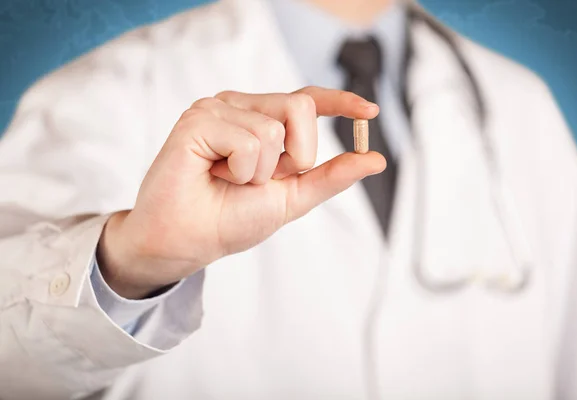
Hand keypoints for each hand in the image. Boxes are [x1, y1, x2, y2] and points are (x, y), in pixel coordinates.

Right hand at [97, 87, 385, 298]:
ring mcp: (218, 108)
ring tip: (228, 180)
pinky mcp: (198, 118)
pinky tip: (213, 175)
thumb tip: (376, 159)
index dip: (340, 101)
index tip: (370, 111)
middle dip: (294, 156)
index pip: (307, 100)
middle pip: (300, 106)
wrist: (189, 241)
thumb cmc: (231, 219)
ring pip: (274, 128)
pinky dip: (240, 171)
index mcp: (262, 121)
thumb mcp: (292, 198)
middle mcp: (241, 107)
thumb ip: (331, 176)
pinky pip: (248, 140)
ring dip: (260, 172)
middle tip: (257, 180)